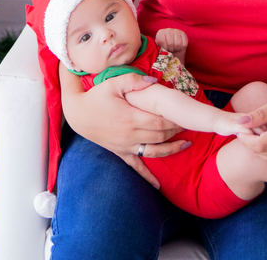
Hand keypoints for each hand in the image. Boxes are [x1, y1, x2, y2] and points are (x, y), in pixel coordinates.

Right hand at [65, 74, 187, 187]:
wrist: (77, 114)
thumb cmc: (95, 97)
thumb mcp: (112, 83)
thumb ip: (133, 80)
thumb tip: (153, 80)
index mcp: (130, 117)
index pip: (160, 122)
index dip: (175, 120)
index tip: (185, 116)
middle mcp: (130, 134)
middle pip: (160, 136)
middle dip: (176, 131)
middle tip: (188, 125)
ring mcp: (125, 146)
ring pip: (154, 152)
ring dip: (171, 150)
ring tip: (186, 145)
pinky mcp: (120, 152)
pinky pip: (136, 167)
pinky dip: (148, 177)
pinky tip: (158, 186)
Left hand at [154, 28, 187, 56]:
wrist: (172, 43)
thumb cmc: (165, 46)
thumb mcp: (160, 47)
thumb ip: (159, 48)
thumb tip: (162, 51)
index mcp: (160, 33)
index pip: (162, 41)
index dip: (164, 47)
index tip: (165, 49)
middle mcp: (168, 30)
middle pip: (170, 43)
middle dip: (171, 49)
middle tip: (170, 50)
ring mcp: (176, 31)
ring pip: (178, 43)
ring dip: (176, 48)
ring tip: (174, 48)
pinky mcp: (183, 33)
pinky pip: (184, 43)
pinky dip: (182, 47)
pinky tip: (179, 47)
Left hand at [232, 94, 266, 165]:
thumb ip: (260, 114)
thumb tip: (240, 123)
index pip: (260, 145)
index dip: (246, 139)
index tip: (241, 129)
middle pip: (261, 153)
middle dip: (250, 142)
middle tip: (250, 128)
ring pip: (265, 158)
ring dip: (257, 147)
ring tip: (262, 131)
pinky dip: (266, 151)